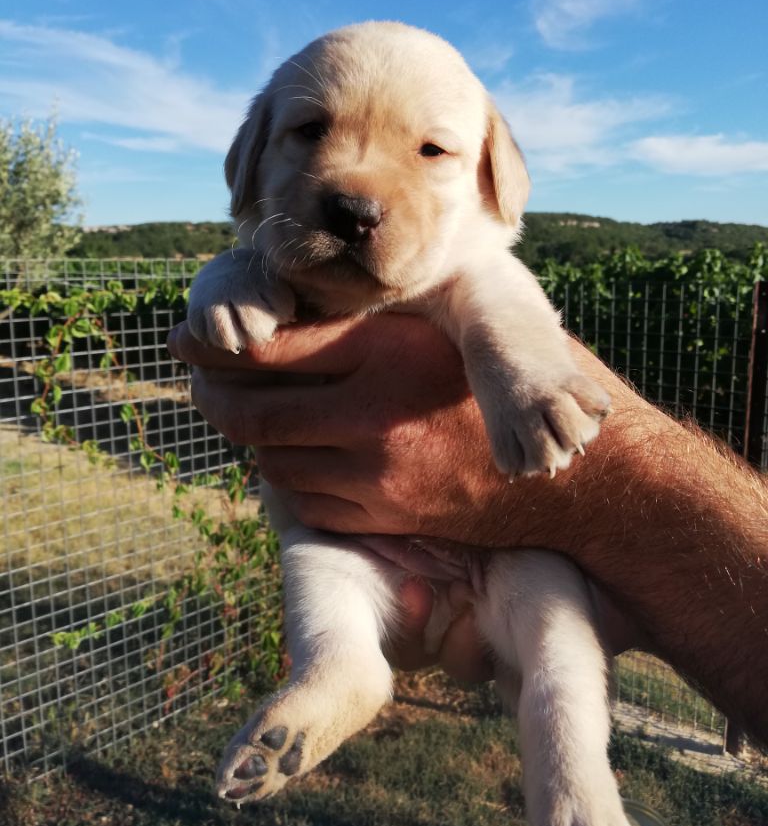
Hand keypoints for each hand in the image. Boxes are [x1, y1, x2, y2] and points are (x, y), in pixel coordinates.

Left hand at [168, 313, 514, 542]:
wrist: (566, 472)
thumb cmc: (503, 381)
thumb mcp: (448, 322)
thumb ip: (374, 312)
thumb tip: (290, 306)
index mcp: (388, 354)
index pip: (272, 350)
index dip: (217, 345)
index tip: (187, 337)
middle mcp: (374, 417)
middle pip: (254, 415)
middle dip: (211, 398)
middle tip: (199, 382)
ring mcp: (376, 478)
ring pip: (272, 462)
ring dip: (251, 440)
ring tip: (248, 416)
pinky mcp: (383, 520)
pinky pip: (305, 504)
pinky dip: (287, 479)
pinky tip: (294, 456)